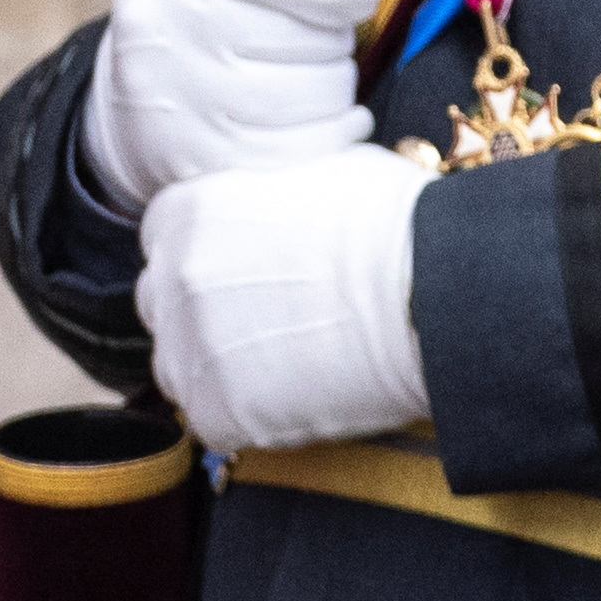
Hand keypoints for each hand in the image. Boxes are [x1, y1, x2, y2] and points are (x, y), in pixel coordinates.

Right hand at [80, 0, 392, 213]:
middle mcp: (174, 20)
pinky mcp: (207, 156)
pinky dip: (333, 128)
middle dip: (333, 37)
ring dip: (332, 82)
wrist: (132, 88)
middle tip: (301, 35)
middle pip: (323, 38)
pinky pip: (315, 143)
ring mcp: (186, 95)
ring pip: (327, 91)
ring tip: (297, 71)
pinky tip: (310, 113)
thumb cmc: (197, 3)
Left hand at [140, 142, 432, 452]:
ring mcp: (192, 343)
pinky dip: (248, 424)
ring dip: (218, 377)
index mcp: (187, 211)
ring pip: (179, 371)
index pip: (166, 247)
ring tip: (285, 375)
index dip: (208, 269)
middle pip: (164, 309)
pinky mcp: (219, 407)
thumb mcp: (314, 174)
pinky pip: (214, 426)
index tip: (247, 286)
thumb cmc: (396, 224)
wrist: (435, 292)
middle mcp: (174, 274)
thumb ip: (269, 196)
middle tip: (267, 334)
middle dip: (204, 322)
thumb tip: (288, 204)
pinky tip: (298, 406)